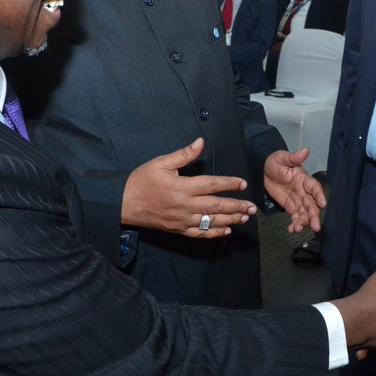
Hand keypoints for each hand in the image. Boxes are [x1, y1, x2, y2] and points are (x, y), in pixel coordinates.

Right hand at [122, 138, 254, 237]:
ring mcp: (182, 220)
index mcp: (183, 187)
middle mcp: (185, 205)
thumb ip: (183, 155)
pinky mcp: (178, 230)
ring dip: (231, 220)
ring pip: (212, 222)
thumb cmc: (141, 180)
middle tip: (253, 207)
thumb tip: (200, 142)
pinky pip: (200, 234)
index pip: (212, 185)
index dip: (230, 184)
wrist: (123, 203)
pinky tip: (226, 231)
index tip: (243, 184)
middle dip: (237, 206)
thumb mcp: (161, 163)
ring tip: (245, 218)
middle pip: (217, 206)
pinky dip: (214, 233)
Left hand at [263, 148, 327, 232]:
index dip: (319, 195)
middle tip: (316, 227)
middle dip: (314, 216)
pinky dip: (294, 223)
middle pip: (312, 204)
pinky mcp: (290, 206)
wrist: (262, 171)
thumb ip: (293, 157)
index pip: (314, 187)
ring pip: (304, 213)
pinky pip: (295, 216)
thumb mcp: (282, 158)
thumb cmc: (275, 162)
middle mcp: (303, 191)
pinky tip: (292, 229)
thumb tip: (305, 150)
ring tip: (298, 229)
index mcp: (303, 179)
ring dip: (303, 222)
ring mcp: (297, 200)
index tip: (323, 204)